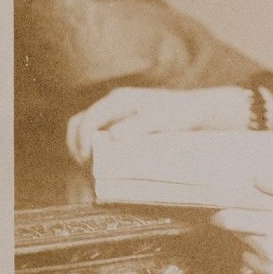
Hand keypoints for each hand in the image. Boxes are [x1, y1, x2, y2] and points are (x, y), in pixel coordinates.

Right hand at [66, 86, 251, 165]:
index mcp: (118, 100)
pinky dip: (94, 153)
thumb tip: (112, 135)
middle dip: (77, 148)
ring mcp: (114, 116)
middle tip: (87, 170)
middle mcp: (112, 106)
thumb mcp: (161, 118)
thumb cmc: (180, 112)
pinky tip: (101, 169)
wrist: (195, 111)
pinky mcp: (119, 127)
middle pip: (78, 125)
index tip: (88, 162)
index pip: (87, 120)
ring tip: (92, 173)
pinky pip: (97, 139)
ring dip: (83, 152)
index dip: (83, 142)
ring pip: (85, 133)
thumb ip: (138, 125)